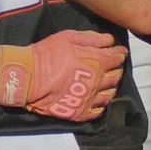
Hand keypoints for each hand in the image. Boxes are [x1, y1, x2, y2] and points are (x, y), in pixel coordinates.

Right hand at [0, 30, 126, 121]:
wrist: (29, 77)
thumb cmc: (48, 54)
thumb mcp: (69, 37)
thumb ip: (92, 38)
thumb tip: (110, 41)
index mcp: (97, 62)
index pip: (116, 58)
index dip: (120, 54)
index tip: (121, 53)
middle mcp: (97, 82)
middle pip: (115, 77)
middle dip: (117, 71)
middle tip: (116, 69)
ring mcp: (89, 99)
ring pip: (108, 96)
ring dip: (111, 89)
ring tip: (109, 86)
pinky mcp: (79, 112)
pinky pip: (97, 112)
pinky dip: (101, 107)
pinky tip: (98, 102)